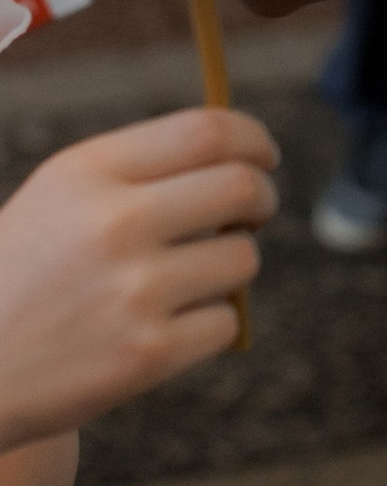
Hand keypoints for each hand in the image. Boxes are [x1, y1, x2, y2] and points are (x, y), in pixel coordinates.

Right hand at [0, 108, 279, 449]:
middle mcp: (113, 223)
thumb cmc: (21, 277)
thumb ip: (138, 171)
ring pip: (242, 259)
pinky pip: (225, 322)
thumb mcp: (57, 199)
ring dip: (232, 266)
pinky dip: (210, 325)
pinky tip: (166, 329)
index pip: (207, 131)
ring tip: (189, 280)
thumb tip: (240, 154)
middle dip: (261, 199)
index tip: (263, 156)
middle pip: (241, 187)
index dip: (253, 139)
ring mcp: (134, 291)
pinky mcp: (148, 354)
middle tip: (255, 214)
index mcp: (87, 173)